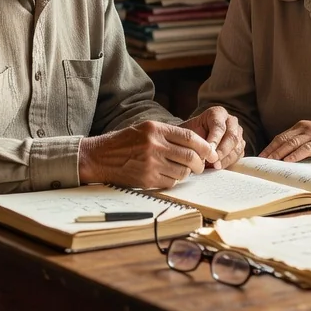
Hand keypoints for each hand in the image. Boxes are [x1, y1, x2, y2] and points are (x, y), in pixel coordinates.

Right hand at [78, 121, 216, 188]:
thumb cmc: (124, 142)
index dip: (205, 147)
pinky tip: (165, 175)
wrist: (100, 157)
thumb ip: (169, 134)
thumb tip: (196, 145)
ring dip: (186, 173)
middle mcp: (154, 145)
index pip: (190, 138)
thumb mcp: (145, 128)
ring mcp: (151, 164)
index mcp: (156, 129)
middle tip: (200, 166)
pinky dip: (173, 180)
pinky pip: (170, 182)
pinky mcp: (147, 179)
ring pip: (183, 172)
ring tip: (180, 170)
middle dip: (200, 163)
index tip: (211, 152)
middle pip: (190, 156)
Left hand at [181, 107, 244, 169]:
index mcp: (218, 113)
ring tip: (214, 166)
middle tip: (213, 162)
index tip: (208, 151)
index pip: (219, 126)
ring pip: (237, 147)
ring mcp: (238, 133)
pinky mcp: (240, 145)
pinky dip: (229, 162)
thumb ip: (194, 140)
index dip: (214, 140)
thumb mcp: (188, 132)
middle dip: (222, 151)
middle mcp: (231, 121)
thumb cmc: (190, 134)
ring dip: (226, 158)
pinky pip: (238, 155)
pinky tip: (218, 166)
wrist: (194, 139)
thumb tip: (202, 154)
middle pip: (232, 136)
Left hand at [261, 119, 310, 162]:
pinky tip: (288, 161)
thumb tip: (287, 156)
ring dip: (279, 154)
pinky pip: (306, 148)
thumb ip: (302, 142)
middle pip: (283, 140)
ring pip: (292, 143)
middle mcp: (305, 128)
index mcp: (302, 126)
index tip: (261, 156)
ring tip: (270, 162)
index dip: (270, 146)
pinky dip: (296, 155)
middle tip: (260, 162)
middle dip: (270, 151)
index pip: (281, 137)